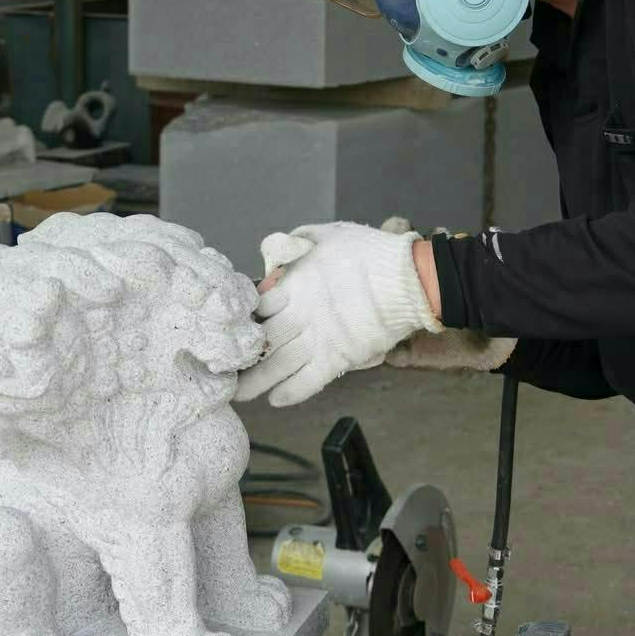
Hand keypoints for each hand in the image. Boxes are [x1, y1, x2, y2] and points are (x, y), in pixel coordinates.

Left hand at [236, 222, 440, 406]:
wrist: (409, 279)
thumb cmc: (369, 252)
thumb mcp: (326, 234)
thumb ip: (295, 242)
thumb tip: (274, 254)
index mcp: (294, 282)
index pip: (258, 304)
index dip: (246, 316)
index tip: (237, 326)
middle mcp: (300, 314)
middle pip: (261, 339)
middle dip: (242, 355)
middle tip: (225, 367)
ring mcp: (318, 339)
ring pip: (278, 365)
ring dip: (257, 382)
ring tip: (239, 395)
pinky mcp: (338, 358)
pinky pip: (309, 382)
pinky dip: (292, 392)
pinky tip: (276, 400)